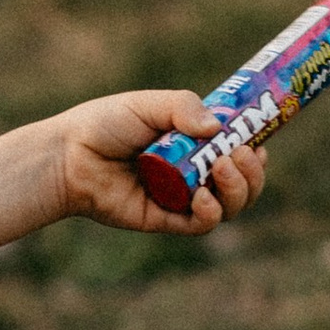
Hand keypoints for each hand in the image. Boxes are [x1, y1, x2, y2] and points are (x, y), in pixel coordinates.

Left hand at [46, 87, 267, 235]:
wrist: (68, 157)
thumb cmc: (104, 124)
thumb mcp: (147, 105)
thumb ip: (183, 107)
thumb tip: (218, 129)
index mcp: (193, 143)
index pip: (237, 150)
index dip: (255, 150)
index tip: (260, 140)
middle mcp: (192, 172)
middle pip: (241, 183)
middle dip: (252, 173)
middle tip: (243, 155)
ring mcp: (180, 197)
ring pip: (228, 206)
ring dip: (238, 190)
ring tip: (223, 169)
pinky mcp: (165, 219)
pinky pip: (201, 224)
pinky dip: (211, 212)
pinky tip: (203, 195)